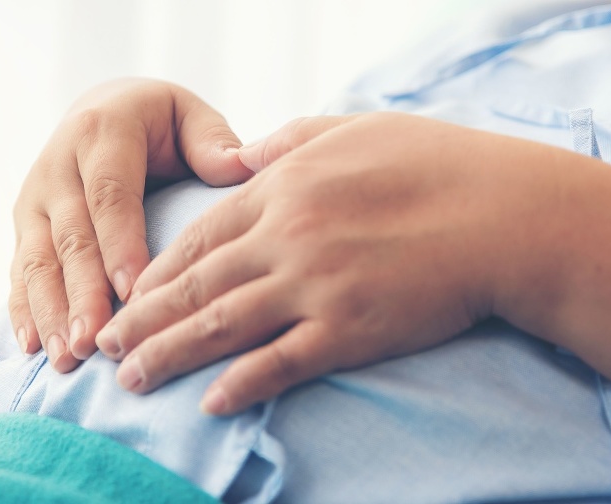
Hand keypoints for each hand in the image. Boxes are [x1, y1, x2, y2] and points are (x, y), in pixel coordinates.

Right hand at [10, 78, 253, 371]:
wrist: (99, 111)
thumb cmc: (160, 124)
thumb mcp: (188, 116)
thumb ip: (211, 141)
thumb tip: (241, 166)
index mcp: (101, 132)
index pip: (110, 194)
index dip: (120, 244)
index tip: (135, 294)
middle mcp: (57, 165)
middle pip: (71, 237)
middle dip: (82, 294)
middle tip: (95, 343)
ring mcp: (34, 199)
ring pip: (38, 261)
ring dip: (51, 312)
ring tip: (67, 359)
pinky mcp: (24, 227)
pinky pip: (20, 271)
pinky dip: (24, 311)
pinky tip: (35, 348)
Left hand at [95, 112, 565, 413]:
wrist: (506, 214)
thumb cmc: (436, 162)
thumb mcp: (354, 127)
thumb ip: (288, 140)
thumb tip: (240, 153)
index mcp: (283, 187)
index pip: (200, 235)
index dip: (157, 270)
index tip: (128, 293)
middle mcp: (286, 238)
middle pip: (195, 286)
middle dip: (143, 319)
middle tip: (104, 346)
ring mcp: (314, 286)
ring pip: (222, 327)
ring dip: (170, 355)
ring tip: (133, 379)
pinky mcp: (349, 330)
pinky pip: (281, 363)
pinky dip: (242, 383)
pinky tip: (212, 401)